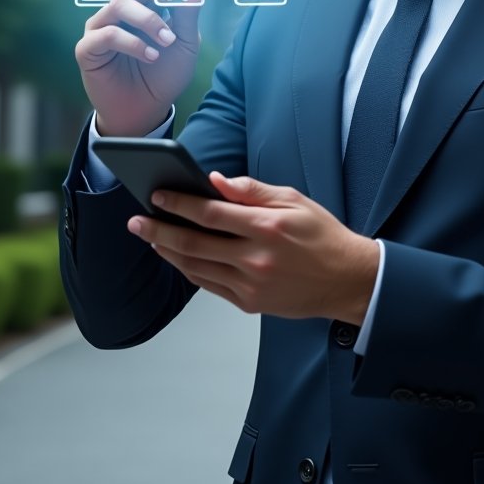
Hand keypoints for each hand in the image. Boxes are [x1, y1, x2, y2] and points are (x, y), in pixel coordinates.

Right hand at [75, 0, 201, 136]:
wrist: (148, 109)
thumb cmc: (165, 75)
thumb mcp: (185, 46)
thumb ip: (188, 18)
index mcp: (147, 6)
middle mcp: (123, 11)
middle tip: (174, 2)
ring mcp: (102, 27)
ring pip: (120, 4)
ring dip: (148, 20)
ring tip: (166, 41)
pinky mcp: (88, 48)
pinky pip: (107, 34)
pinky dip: (132, 43)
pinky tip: (150, 56)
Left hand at [127, 173, 380, 323]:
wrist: (346, 280)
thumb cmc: (322, 235)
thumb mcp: (296, 200)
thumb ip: (254, 190)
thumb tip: (216, 181)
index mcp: (267, 227)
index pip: (210, 213)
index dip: (179, 204)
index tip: (158, 195)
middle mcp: (256, 258)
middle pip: (194, 243)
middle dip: (159, 229)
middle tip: (136, 220)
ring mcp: (251, 284)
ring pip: (196, 267)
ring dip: (168, 251)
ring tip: (151, 237)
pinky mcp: (250, 303)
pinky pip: (209, 285)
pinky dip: (189, 270)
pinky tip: (178, 257)